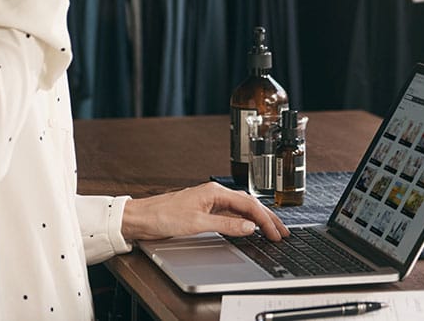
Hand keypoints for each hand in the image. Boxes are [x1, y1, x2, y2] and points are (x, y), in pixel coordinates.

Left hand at [121, 182, 289, 241]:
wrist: (142, 218)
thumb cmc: (163, 215)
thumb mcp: (197, 223)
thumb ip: (225, 224)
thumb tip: (248, 227)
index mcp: (215, 191)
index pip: (248, 205)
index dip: (264, 220)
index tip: (275, 233)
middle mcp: (214, 193)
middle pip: (248, 204)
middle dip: (267, 218)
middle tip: (281, 232)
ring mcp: (210, 201)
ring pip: (241, 208)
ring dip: (257, 219)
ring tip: (270, 230)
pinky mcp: (204, 210)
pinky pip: (231, 213)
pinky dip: (243, 221)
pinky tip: (248, 227)